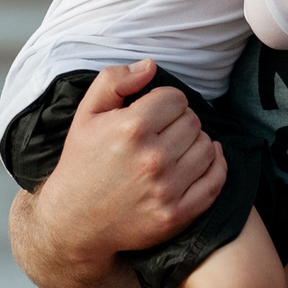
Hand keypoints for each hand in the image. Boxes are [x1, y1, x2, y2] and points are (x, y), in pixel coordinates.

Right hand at [9, 59, 226, 287]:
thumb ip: (114, 80)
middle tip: (162, 133)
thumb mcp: (86, 115)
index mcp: (131, 128)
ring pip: (207, 147)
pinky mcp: (176, 215)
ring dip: (195, 144)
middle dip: (179, 122)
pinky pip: (215, 181)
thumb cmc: (81, 163)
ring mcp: (167, 189)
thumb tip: (150, 65)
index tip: (154, 113)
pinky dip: (215, 166)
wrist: (72, 223)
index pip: (176, 98)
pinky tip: (203, 160)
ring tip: (175, 149)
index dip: (165, 102)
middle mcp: (152, 158)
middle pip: (193, 121)